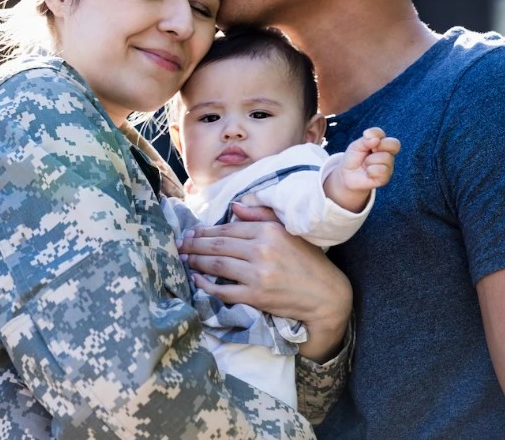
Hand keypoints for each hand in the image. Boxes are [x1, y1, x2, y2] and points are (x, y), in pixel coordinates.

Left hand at [179, 203, 350, 360]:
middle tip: (179, 245)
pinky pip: (224, 291)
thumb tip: (233, 207)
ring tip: (184, 259)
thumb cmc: (306, 261)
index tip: (191, 232)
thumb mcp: (288, 232)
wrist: (325, 295)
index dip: (205, 231)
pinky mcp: (257, 296)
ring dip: (196, 262)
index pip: (228, 229)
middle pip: (218, 245)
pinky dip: (207, 286)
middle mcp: (262, 250)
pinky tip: (197, 280)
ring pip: (217, 265)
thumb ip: (260, 216)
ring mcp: (258, 275)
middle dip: (194, 245)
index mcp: (268, 231)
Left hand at [324, 127, 399, 211]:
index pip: (387, 135)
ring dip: (370, 160)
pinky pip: (382, 170)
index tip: (365, 135)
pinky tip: (368, 172)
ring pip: (386, 158)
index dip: (376, 134)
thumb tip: (376, 140)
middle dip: (379, 146)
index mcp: (383, 144)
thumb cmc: (354, 158)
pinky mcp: (385, 178)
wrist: (347, 175)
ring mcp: (388, 166)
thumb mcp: (356, 146)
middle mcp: (389, 154)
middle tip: (369, 151)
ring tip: (365, 164)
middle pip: (394, 144)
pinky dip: (371, 170)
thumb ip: (365, 141)